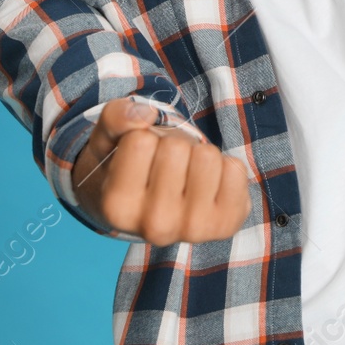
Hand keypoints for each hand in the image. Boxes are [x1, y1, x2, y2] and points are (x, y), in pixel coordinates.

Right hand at [73, 98, 251, 244]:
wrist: (155, 209)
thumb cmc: (129, 168)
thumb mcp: (109, 140)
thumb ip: (115, 118)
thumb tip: (146, 115)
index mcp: (117, 208)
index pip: (140, 141)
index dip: (143, 137)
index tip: (141, 158)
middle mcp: (154, 227)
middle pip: (176, 148)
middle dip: (172, 145)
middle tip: (165, 166)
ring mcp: (193, 230)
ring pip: (207, 156)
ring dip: (198, 154)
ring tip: (186, 174)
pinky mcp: (225, 225)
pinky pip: (235, 169)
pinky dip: (224, 166)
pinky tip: (208, 183)